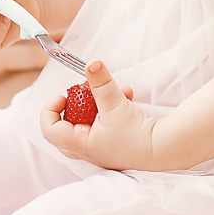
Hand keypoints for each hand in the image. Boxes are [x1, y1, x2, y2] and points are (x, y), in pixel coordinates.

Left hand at [39, 59, 154, 169]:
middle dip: (73, 107)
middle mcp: (88, 151)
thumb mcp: (116, 104)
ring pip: (85, 125)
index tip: (64, 95)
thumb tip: (91, 63)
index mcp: (81, 144)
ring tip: (113, 91)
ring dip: (95, 105)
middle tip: (82, 94)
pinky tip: (126, 96)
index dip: (51, 109)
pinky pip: (102, 126)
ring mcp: (101, 150)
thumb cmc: (138, 135)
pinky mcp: (114, 145)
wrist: (164, 150)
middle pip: (65, 128)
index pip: (49, 130)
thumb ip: (101, 83)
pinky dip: (109, 110)